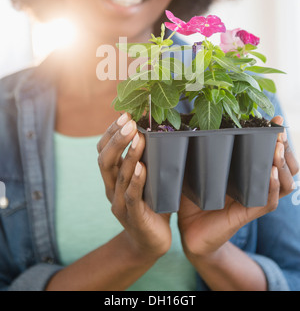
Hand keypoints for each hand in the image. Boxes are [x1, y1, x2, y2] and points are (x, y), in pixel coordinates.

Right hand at [97, 113, 171, 259]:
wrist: (150, 244)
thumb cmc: (152, 205)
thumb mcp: (148, 178)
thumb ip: (149, 158)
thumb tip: (164, 128)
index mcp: (112, 178)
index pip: (104, 150)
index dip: (111, 132)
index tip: (124, 114)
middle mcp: (111, 189)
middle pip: (105, 159)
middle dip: (116, 138)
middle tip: (129, 121)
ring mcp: (120, 204)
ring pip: (118, 176)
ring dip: (128, 153)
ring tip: (138, 136)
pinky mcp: (133, 218)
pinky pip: (131, 197)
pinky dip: (136, 181)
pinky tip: (141, 167)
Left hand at [178, 115, 298, 258]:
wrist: (188, 230)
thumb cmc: (194, 197)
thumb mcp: (201, 169)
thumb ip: (204, 151)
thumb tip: (199, 122)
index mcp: (250, 173)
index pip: (275, 155)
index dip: (280, 139)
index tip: (277, 120)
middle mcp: (257, 186)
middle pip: (287, 167)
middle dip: (285, 148)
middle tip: (278, 134)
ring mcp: (255, 200)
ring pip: (285, 184)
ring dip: (282, 165)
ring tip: (276, 149)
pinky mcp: (247, 215)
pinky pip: (269, 202)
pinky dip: (272, 187)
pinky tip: (270, 173)